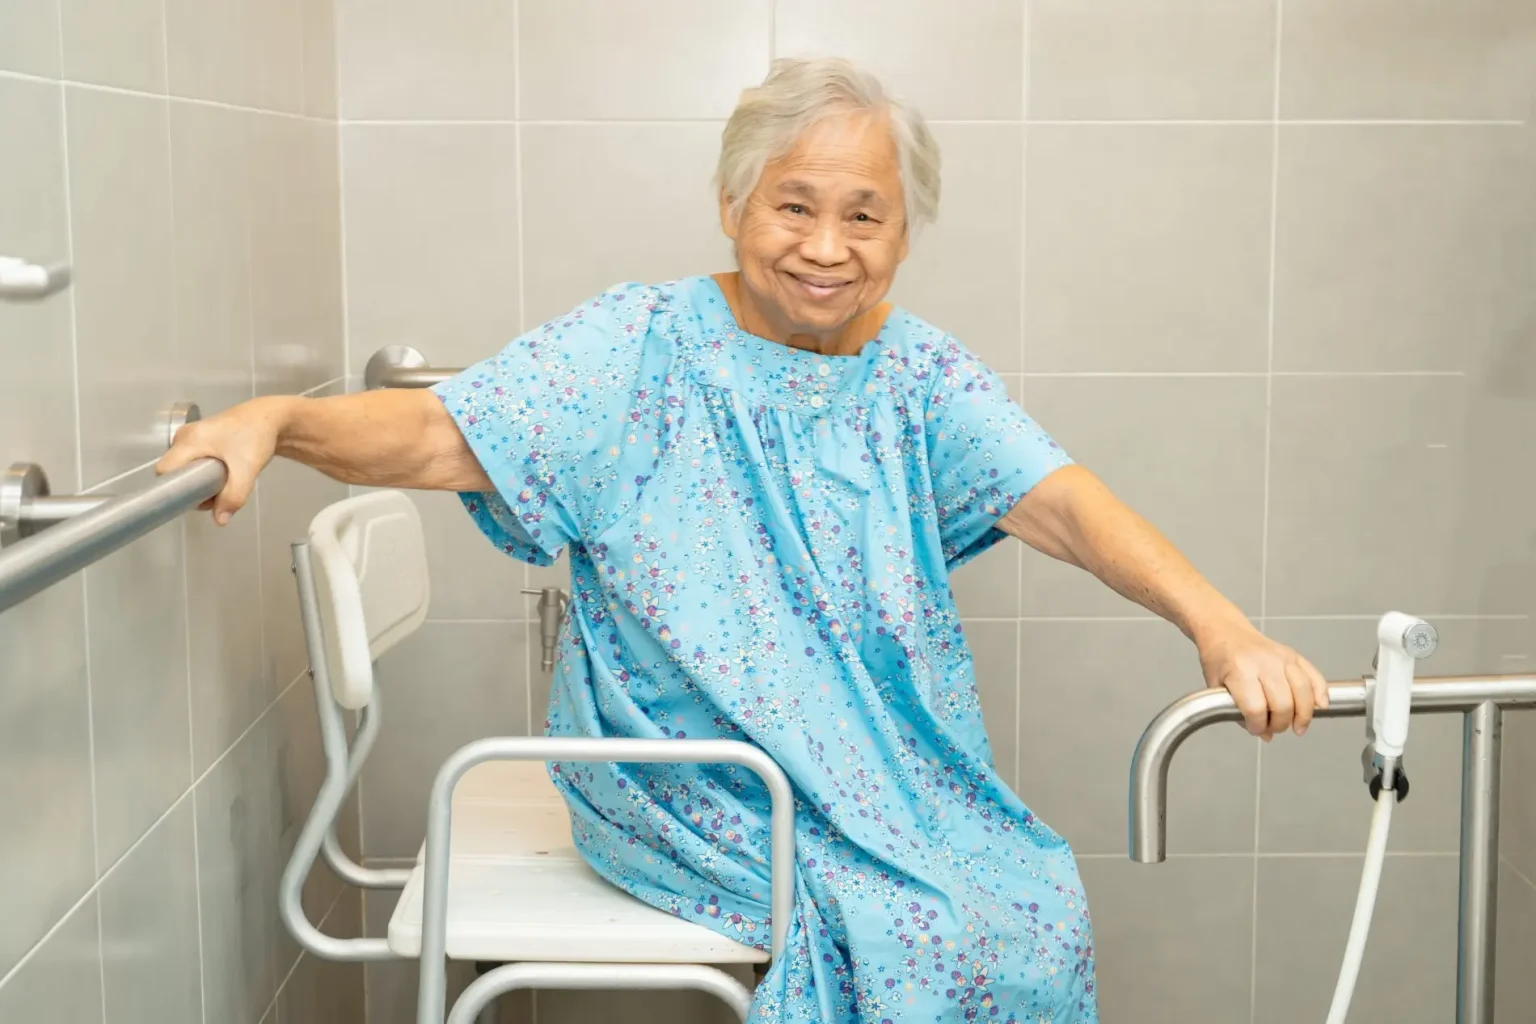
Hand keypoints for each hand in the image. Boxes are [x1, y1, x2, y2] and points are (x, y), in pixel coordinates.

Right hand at [155, 397, 289, 524]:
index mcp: (188, 440)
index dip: (176, 489)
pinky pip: (194, 462)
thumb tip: (220, 521)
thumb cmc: (257, 437)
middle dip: (193, 488)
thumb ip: (233, 497)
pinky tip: (224, 475)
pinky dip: (207, 472)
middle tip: (217, 493)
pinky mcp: (201, 439)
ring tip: (224, 483)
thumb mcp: (247, 469)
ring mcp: (192, 436)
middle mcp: (184, 436)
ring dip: (201, 481)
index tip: (196, 498)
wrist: (272, 418)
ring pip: (186, 468)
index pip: (165, 471)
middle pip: (175, 472)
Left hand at [1195, 620, 1328, 739]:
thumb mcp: (1216, 687)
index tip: (1255, 728)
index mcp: (1240, 671)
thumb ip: (1237, 712)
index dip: (1257, 725)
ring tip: (1297, 727)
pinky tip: (1319, 707)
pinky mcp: (1295, 655)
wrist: (1226, 631)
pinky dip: (1321, 694)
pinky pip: (1315, 676)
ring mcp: (1282, 657)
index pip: (1255, 708)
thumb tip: (1266, 735)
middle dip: (1280, 724)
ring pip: (1303, 692)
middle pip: (1282, 703)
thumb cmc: (1219, 660)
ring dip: (1303, 715)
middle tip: (1273, 728)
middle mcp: (1264, 663)